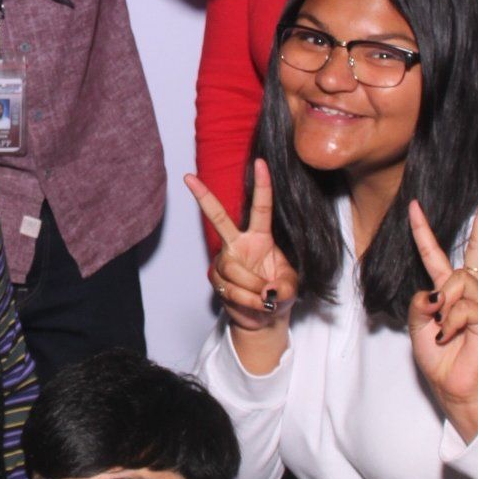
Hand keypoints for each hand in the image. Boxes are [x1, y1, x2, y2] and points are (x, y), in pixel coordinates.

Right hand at [185, 160, 298, 335]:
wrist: (262, 316)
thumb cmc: (277, 294)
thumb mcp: (290, 288)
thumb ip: (283, 288)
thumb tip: (266, 291)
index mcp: (260, 237)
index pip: (261, 207)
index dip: (262, 185)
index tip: (260, 162)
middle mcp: (238, 244)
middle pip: (218, 218)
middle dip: (203, 197)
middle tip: (188, 177)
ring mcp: (224, 260)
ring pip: (233, 269)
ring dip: (252, 288)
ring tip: (263, 298)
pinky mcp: (215, 278)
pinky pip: (230, 288)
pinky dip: (246, 300)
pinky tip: (253, 303)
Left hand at [406, 189, 477, 441]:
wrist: (453, 388)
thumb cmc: (438, 358)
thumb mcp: (417, 325)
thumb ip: (420, 302)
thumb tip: (434, 292)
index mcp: (450, 292)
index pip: (439, 254)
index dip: (425, 230)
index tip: (414, 204)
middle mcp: (471, 292)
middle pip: (473, 250)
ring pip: (458, 281)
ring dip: (443, 306)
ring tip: (444, 330)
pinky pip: (463, 306)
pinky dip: (450, 322)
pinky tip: (451, 337)